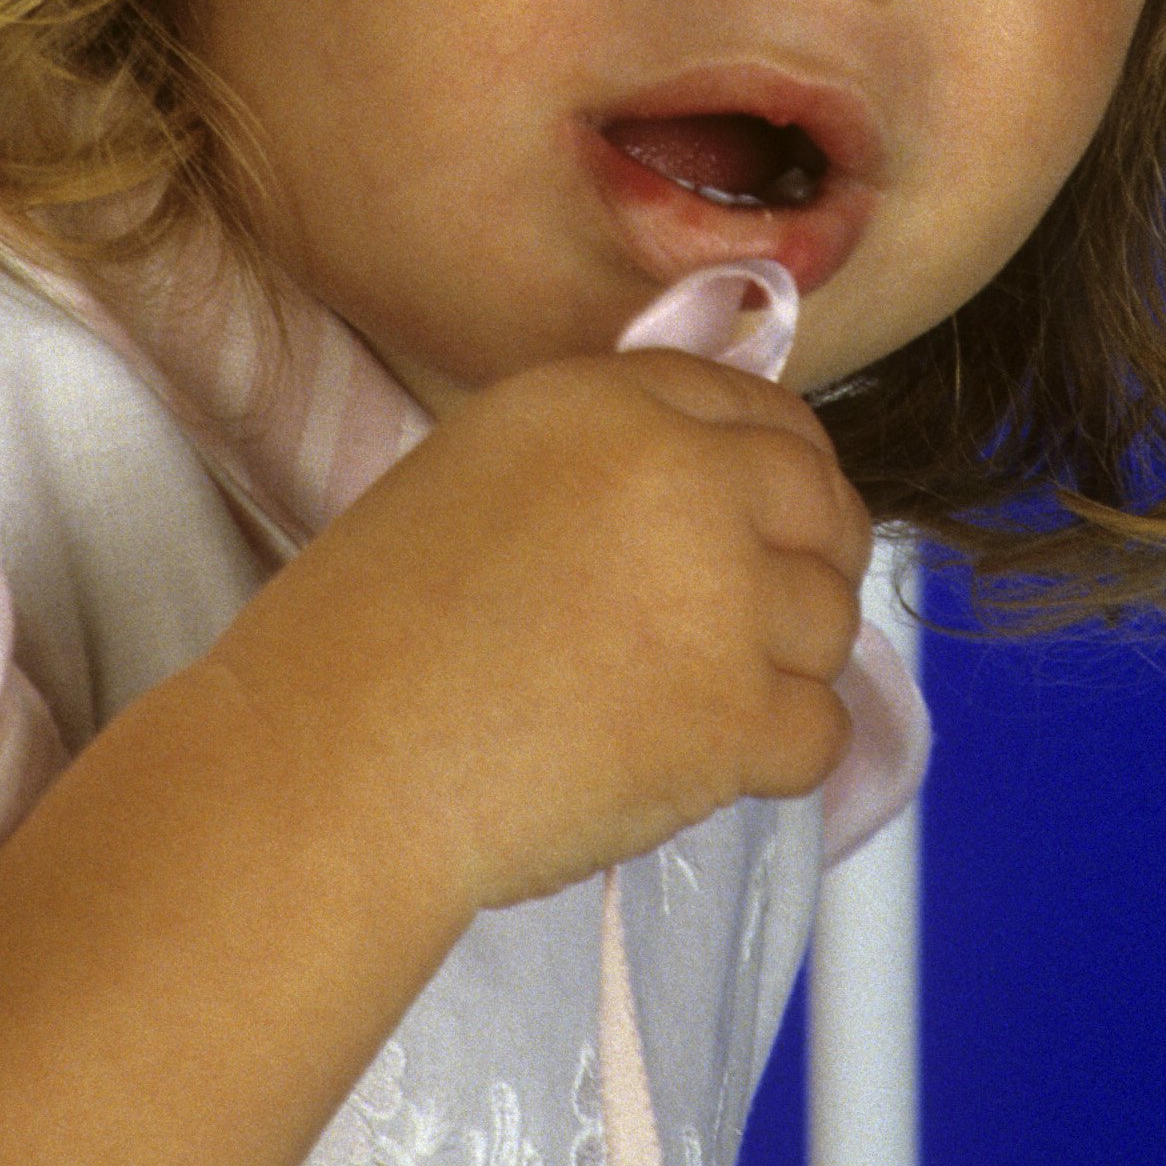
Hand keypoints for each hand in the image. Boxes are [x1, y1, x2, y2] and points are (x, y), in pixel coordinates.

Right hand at [201, 349, 872, 916]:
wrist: (335, 760)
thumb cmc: (368, 635)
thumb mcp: (480, 473)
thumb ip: (604, 463)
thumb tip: (714, 494)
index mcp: (604, 402)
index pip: (760, 407)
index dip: (784, 468)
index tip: (776, 518)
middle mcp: (680, 474)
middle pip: (823, 503)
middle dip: (811, 559)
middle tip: (762, 622)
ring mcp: (720, 595)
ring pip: (830, 622)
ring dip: (783, 667)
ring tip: (687, 704)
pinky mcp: (734, 714)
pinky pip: (821, 730)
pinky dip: (774, 759)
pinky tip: (698, 764)